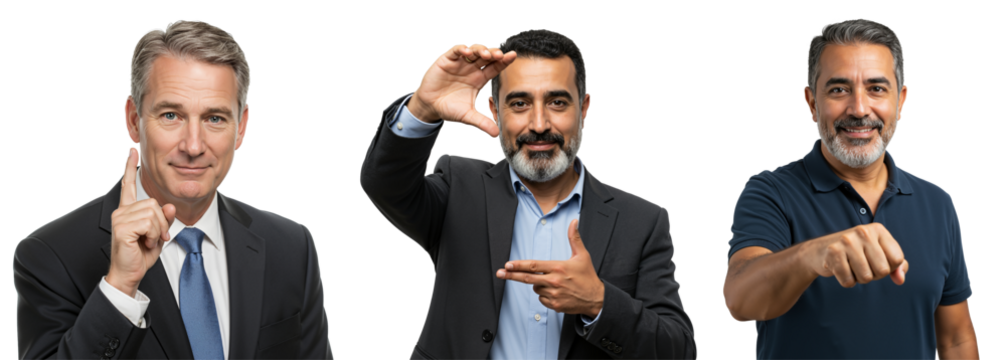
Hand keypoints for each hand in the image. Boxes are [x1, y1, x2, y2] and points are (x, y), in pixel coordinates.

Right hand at [107, 145, 175, 296]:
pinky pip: (149, 223)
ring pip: (153, 212)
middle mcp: (122, 211)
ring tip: (149, 241)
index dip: (130, 166)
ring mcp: (120, 218)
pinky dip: (154, 235)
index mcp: (128, 210)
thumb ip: (165, 218)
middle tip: (157, 238)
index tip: (132, 149)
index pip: (128, 184)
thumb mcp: (159, 234)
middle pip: (154, 203)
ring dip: (158, 230)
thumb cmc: (142, 254)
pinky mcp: (122, 227)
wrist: (130, 273)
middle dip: (162, 222)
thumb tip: (170, 206)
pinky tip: (146, 244)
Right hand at [408, 42, 516, 138]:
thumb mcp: (467, 117)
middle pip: (487, 55)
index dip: (504, 61)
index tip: (513, 56)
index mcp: (480, 78)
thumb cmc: (450, 109)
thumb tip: (496, 134)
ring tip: (485, 55)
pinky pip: (456, 49)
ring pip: (474, 49)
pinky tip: (467, 52)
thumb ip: (481, 123)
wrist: (430, 107)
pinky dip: (462, 48)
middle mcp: (472, 68)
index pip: (495, 67)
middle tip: (500, 55)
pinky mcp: (447, 59)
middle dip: (494, 52)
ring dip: (481, 49)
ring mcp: (460, 62)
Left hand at [496, 219, 603, 316]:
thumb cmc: (588, 277)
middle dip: (511, 276)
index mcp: (558, 268)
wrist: (596, 299)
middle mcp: (554, 281)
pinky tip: (555, 292)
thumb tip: (573, 222)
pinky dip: (544, 296)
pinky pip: (541, 299)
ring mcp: (553, 295)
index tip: (508, 264)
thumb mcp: (582, 255)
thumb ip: (574, 238)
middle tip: (500, 273)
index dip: (519, 265)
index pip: (534, 265)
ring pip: (535, 288)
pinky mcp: (554, 305)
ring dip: (538, 285)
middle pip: (527, 278)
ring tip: (553, 283)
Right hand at [801, 222, 909, 287]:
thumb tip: (900, 279)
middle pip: (883, 270)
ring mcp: (847, 241)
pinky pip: (848, 281)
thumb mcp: (879, 254)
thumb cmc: (855, 253)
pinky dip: (846, 281)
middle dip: (874, 275)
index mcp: (878, 229)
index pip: (897, 260)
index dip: (889, 268)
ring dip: (859, 279)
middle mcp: (863, 231)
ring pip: (866, 277)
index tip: (876, 262)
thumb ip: (896, 266)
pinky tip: (840, 269)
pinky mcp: (833, 252)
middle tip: (862, 266)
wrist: (820, 251)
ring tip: (851, 267)